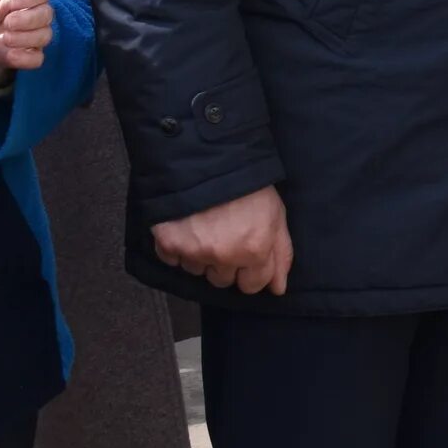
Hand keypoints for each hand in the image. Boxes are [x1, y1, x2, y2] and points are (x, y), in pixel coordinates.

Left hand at [0, 0, 49, 70]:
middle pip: (47, 14)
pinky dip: (25, 57)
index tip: (10, 2)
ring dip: (26, 38)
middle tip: (7, 22)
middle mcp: (37, 14)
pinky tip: (10, 53)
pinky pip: (37, 58)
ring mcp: (34, 35)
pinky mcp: (27, 55)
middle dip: (28, 19)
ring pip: (45, 36)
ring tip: (5, 37)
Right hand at [152, 184, 293, 294]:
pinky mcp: (167, 244)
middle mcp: (223, 256)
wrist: (208, 159)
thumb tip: (279, 289)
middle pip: (223, 280)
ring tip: (207, 228)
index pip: (252, 285)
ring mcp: (193, 251)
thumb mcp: (276, 215)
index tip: (248, 257)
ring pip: (197, 271)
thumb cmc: (248, 186)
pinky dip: (179, 248)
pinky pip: (173, 260)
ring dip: (202, 256)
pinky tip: (188, 228)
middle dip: (226, 264)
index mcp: (254, 250)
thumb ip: (280, 254)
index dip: (251, 272)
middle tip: (226, 237)